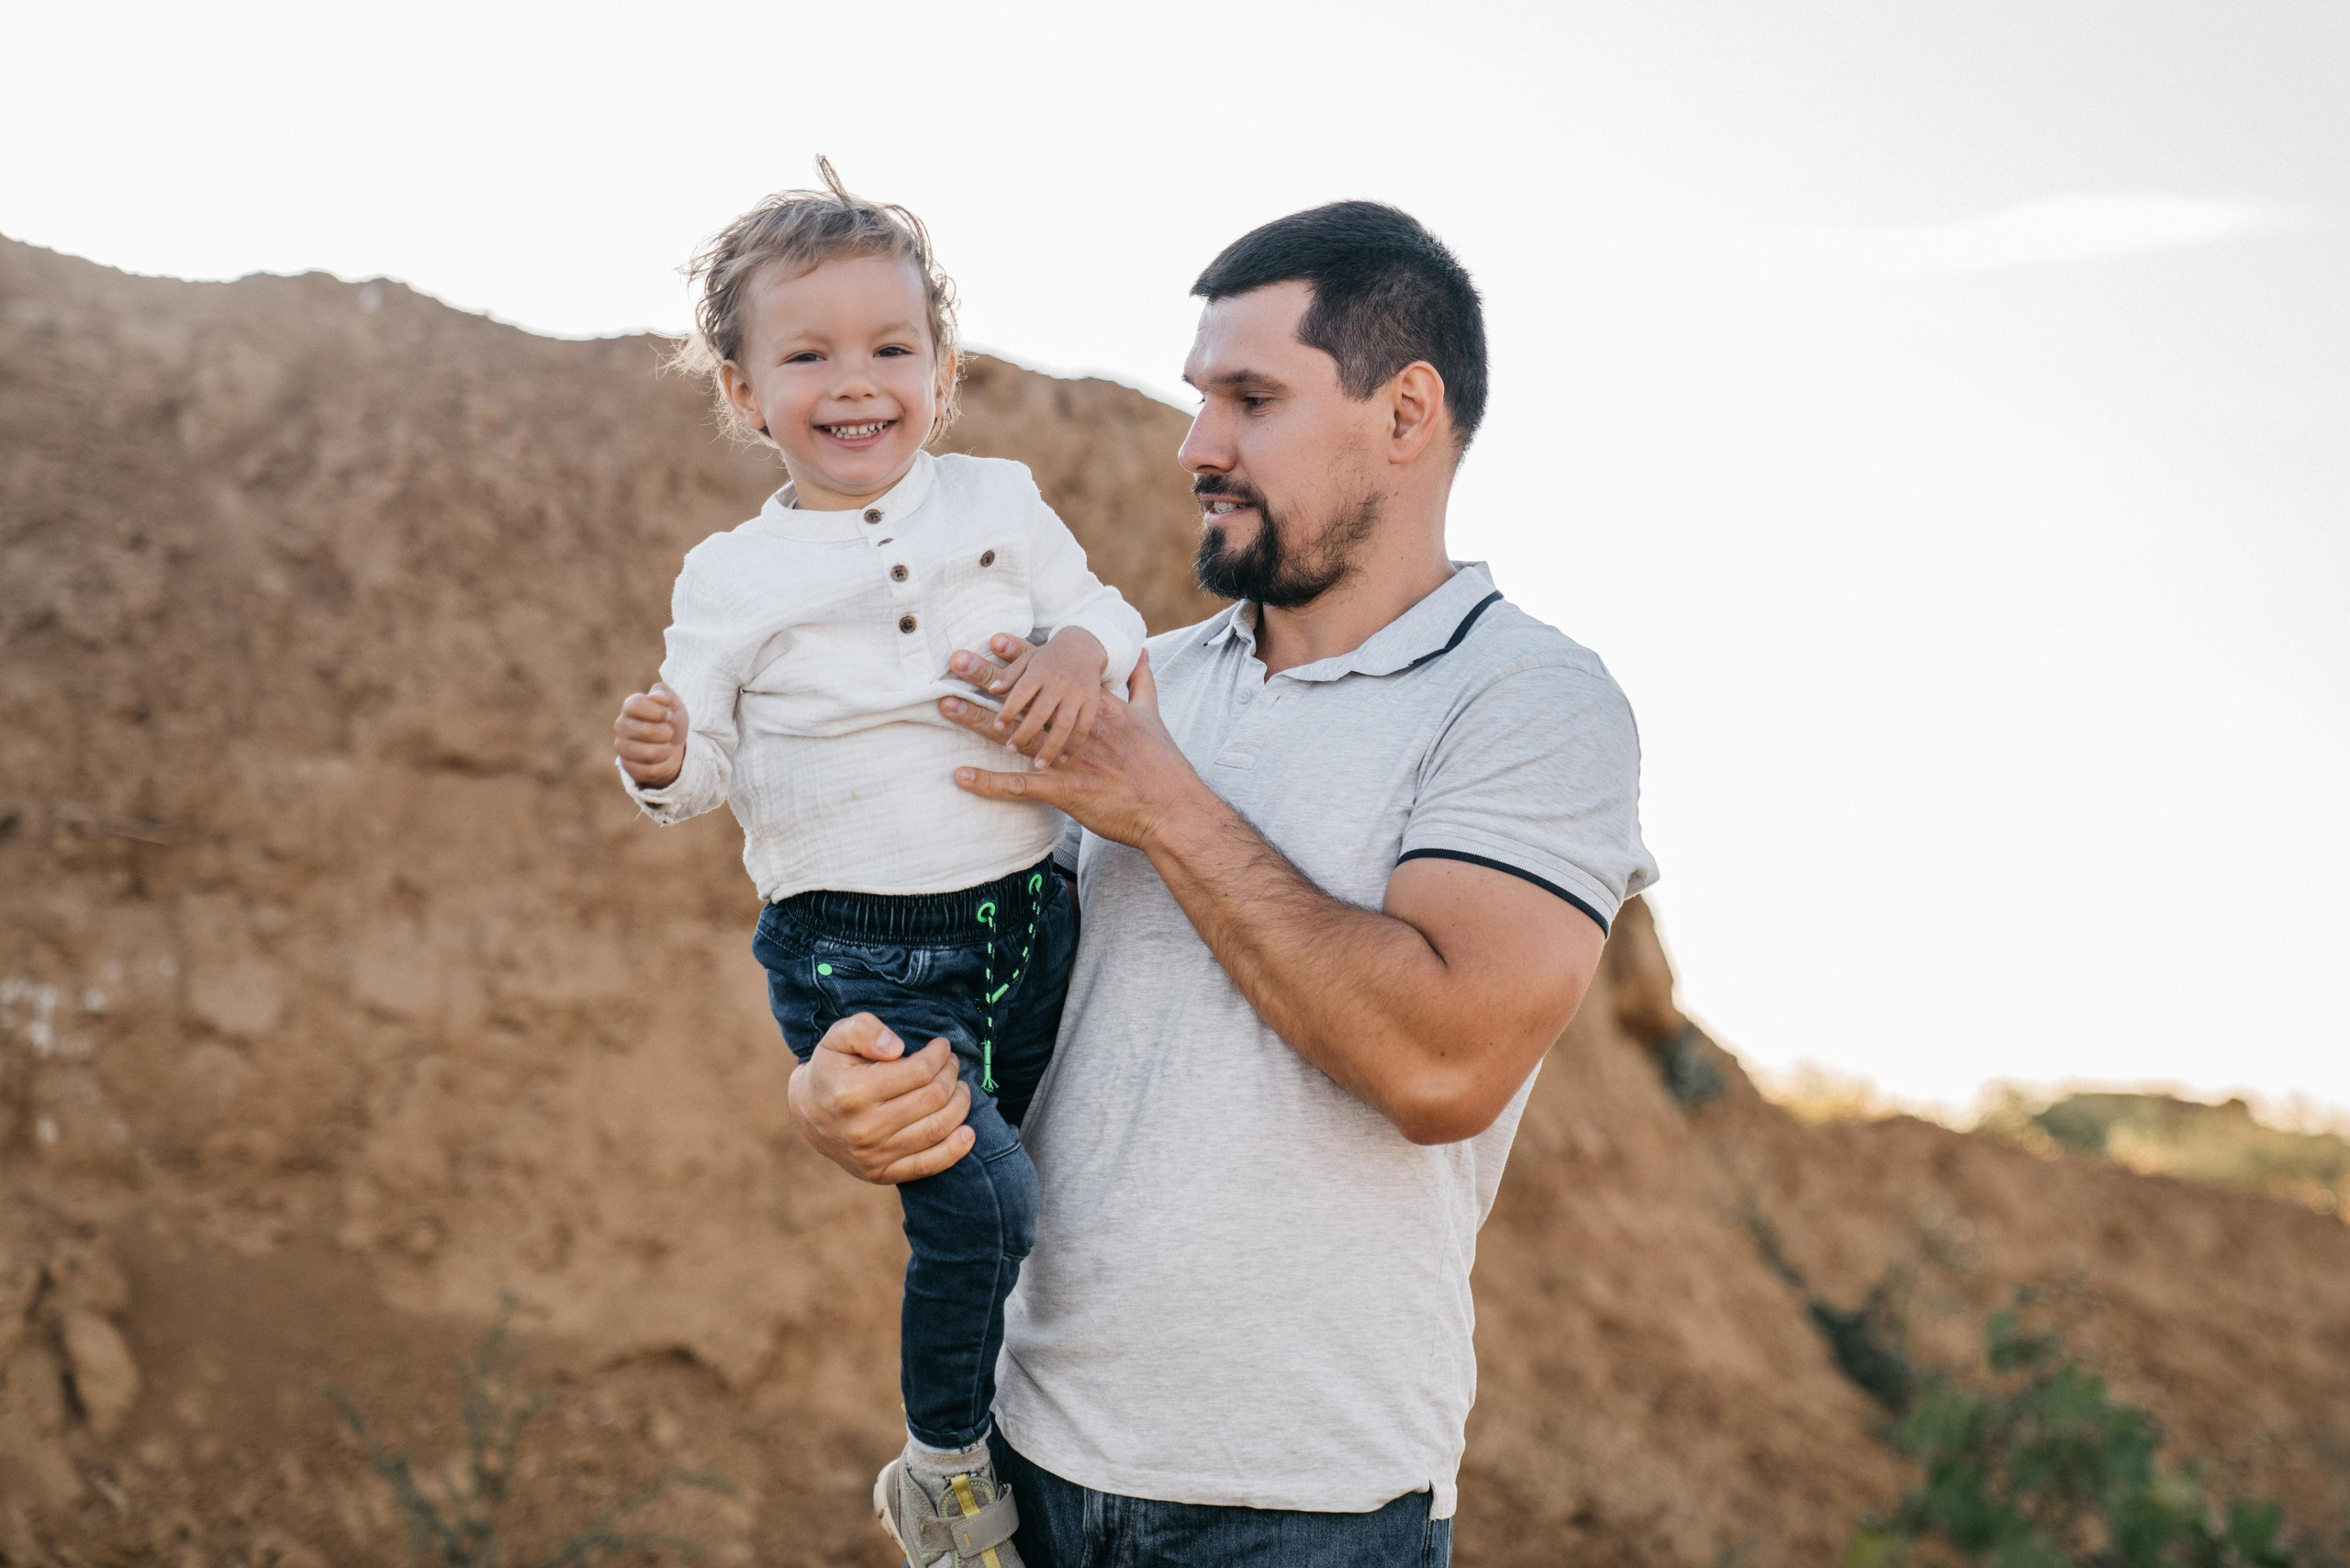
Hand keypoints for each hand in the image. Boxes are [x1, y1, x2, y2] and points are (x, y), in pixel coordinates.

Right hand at [614, 683, 687, 786]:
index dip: (657, 711)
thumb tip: (658, 696)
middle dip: (667, 733)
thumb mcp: (674, 704)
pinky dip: (664, 766)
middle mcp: (621, 726)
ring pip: (649, 754)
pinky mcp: (628, 767)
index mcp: (630, 706)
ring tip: (666, 746)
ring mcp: (622, 747)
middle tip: (669, 733)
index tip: (668, 714)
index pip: (635, 704)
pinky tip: (662, 760)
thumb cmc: (671, 721)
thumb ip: (665, 694)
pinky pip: (651, 771)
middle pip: (646, 731)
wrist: (673, 747)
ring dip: (666, 751)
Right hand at [785, 1012, 974, 1182]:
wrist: (808, 1115)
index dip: (939, 1055)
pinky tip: (968, 1132)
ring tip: (959, 1088)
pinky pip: (928, 1166)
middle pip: (933, 1099)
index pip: (919, 1072)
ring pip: (937, 1129)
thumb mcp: (836, 1038)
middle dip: (951, 1075)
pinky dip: (955, 1149)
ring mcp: (873, 1156)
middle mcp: (863, 1129)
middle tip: (952, 1064)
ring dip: (960, 1104)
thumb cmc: (830, 1070)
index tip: (942, 1046)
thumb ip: (864, 1030)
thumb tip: (897, 1048)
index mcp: (853, 1093)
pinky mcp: (881, 1174)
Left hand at [940, 649, 1216, 852]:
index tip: (995, 637)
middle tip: (954, 663)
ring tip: (945, 706)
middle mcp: (1075, 726)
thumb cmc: (1163, 765)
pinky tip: (960, 776)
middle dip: (986, 680)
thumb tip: (1143, 654)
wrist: (1172, 807)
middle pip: (1024, 699)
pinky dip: (989, 782)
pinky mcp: (1064, 790)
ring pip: (1013, 734)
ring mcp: (1068, 757)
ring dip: (977, 721)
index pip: (1052, 676)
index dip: (1022, 656)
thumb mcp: (1152, 717)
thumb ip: (1142, 684)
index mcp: (1095, 707)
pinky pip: (1019, 786)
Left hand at [954, 627, 1105, 769]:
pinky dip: (1074, 745)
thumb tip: (991, 689)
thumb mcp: (1027, 660)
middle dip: (1025, 734)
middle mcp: (1059, 683)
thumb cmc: (1047, 657)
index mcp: (1040, 671)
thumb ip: (1010, 674)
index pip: (1020, 693)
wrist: (1083, 647)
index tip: (997, 727)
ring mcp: (1077, 694)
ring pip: (1063, 725)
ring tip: (1038, 764)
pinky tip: (1063, 758)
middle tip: (1011, 749)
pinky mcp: (1092, 702)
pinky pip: (1084, 727)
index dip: (1008, 711)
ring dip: (1051, 747)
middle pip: (1040, 713)